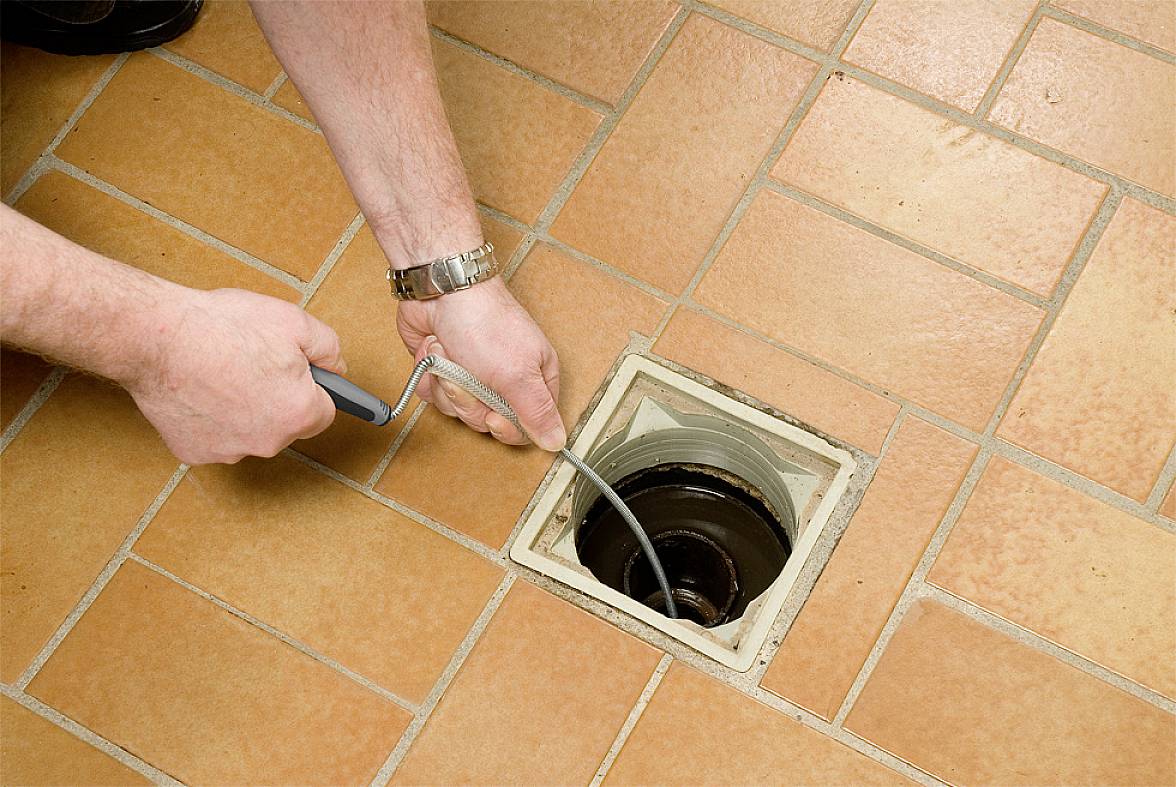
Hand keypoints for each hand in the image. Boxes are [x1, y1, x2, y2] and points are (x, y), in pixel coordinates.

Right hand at [124, 287, 344, 464]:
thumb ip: (328, 348)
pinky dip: (209, 418)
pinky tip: (198, 390)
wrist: (157, 337)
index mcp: (299, 413)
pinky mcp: (194, 452)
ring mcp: (229, 452)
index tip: (298, 374)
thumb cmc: (223, 327)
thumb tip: (336, 367)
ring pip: (249, 432)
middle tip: (254, 363)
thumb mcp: (294, 322)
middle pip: (286, 424)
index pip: (325, 411)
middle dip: (277, 397)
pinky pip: (214, 437)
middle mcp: (268, 442)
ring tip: (222, 373)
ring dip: (243, 410)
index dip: (311, 386)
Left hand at [396, 278, 564, 450]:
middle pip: (484, 421)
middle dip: (468, 398)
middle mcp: (504, 381)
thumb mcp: (518, 374)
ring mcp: (472, 375)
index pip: (524, 428)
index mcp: (533, 380)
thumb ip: (537, 412)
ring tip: (450, 354)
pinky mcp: (443, 370)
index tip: (493, 416)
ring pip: (455, 409)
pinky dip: (427, 374)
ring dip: (445, 382)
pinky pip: (431, 395)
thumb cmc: (484, 322)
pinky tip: (435, 350)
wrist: (440, 289)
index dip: (504, 427)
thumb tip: (557, 442)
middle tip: (468, 371)